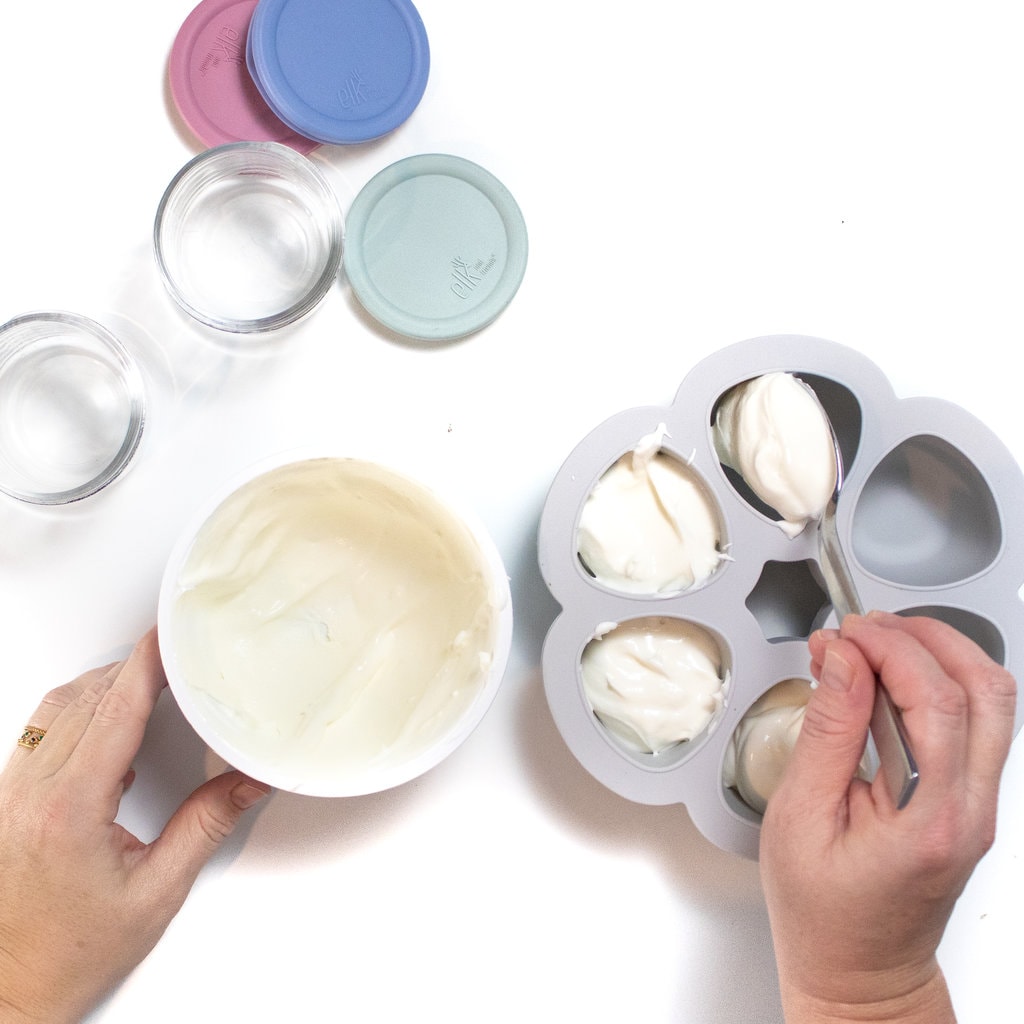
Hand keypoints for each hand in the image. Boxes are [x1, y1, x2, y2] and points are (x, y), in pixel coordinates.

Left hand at [0, 629, 269, 1023]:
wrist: (10, 988)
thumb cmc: (70, 952)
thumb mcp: (155, 892)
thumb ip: (206, 826)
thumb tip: (249, 782)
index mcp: (70, 809)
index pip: (114, 712)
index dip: (145, 666)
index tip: (168, 637)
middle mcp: (31, 794)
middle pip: (87, 699)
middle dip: (134, 669)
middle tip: (176, 660)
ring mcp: (11, 794)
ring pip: (58, 709)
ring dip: (104, 687)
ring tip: (147, 686)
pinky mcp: (5, 800)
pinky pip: (40, 731)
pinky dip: (78, 711)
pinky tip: (106, 727)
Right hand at [760, 611, 1016, 1022]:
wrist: (859, 972)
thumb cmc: (824, 913)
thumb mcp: (800, 817)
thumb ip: (827, 733)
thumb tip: (843, 661)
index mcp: (932, 819)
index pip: (937, 703)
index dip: (890, 651)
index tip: (843, 635)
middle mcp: (972, 809)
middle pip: (987, 690)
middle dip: (925, 637)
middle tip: (863, 628)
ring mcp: (979, 804)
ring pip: (991, 701)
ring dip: (937, 654)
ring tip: (873, 644)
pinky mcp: (968, 799)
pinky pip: (970, 722)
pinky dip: (932, 683)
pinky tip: (882, 680)